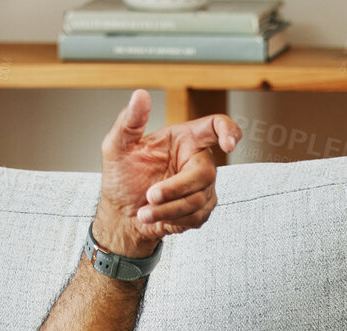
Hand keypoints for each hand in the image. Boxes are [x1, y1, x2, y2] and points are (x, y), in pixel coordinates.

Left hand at [94, 88, 241, 257]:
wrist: (121, 214)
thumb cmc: (121, 178)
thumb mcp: (117, 146)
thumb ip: (129, 121)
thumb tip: (140, 95)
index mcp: (183, 139)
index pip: (214, 127)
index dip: (228, 131)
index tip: (229, 144)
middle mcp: (197, 160)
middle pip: (205, 173)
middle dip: (175, 189)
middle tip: (149, 196)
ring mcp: (203, 186)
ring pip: (198, 199)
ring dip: (168, 208)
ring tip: (145, 211)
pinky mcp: (202, 208)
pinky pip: (197, 216)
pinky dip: (173, 219)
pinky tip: (157, 216)